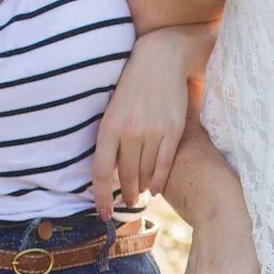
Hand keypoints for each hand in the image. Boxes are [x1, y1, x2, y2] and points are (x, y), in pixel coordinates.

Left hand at [91, 28, 203, 217]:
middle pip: (126, 176)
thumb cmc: (133, 84)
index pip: (101, 172)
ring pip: (146, 172)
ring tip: (140, 194)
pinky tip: (156, 189)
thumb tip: (110, 169)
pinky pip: (164, 164)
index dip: (100, 197)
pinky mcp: (173, 131)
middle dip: (125, 194)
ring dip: (142, 187)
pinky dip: (159, 180)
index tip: (102, 214)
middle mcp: (130, 132)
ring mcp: (153, 132)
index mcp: (109, 127)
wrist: (161, 59)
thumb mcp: (113, 109)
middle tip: (126, 203)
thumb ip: (111, 137)